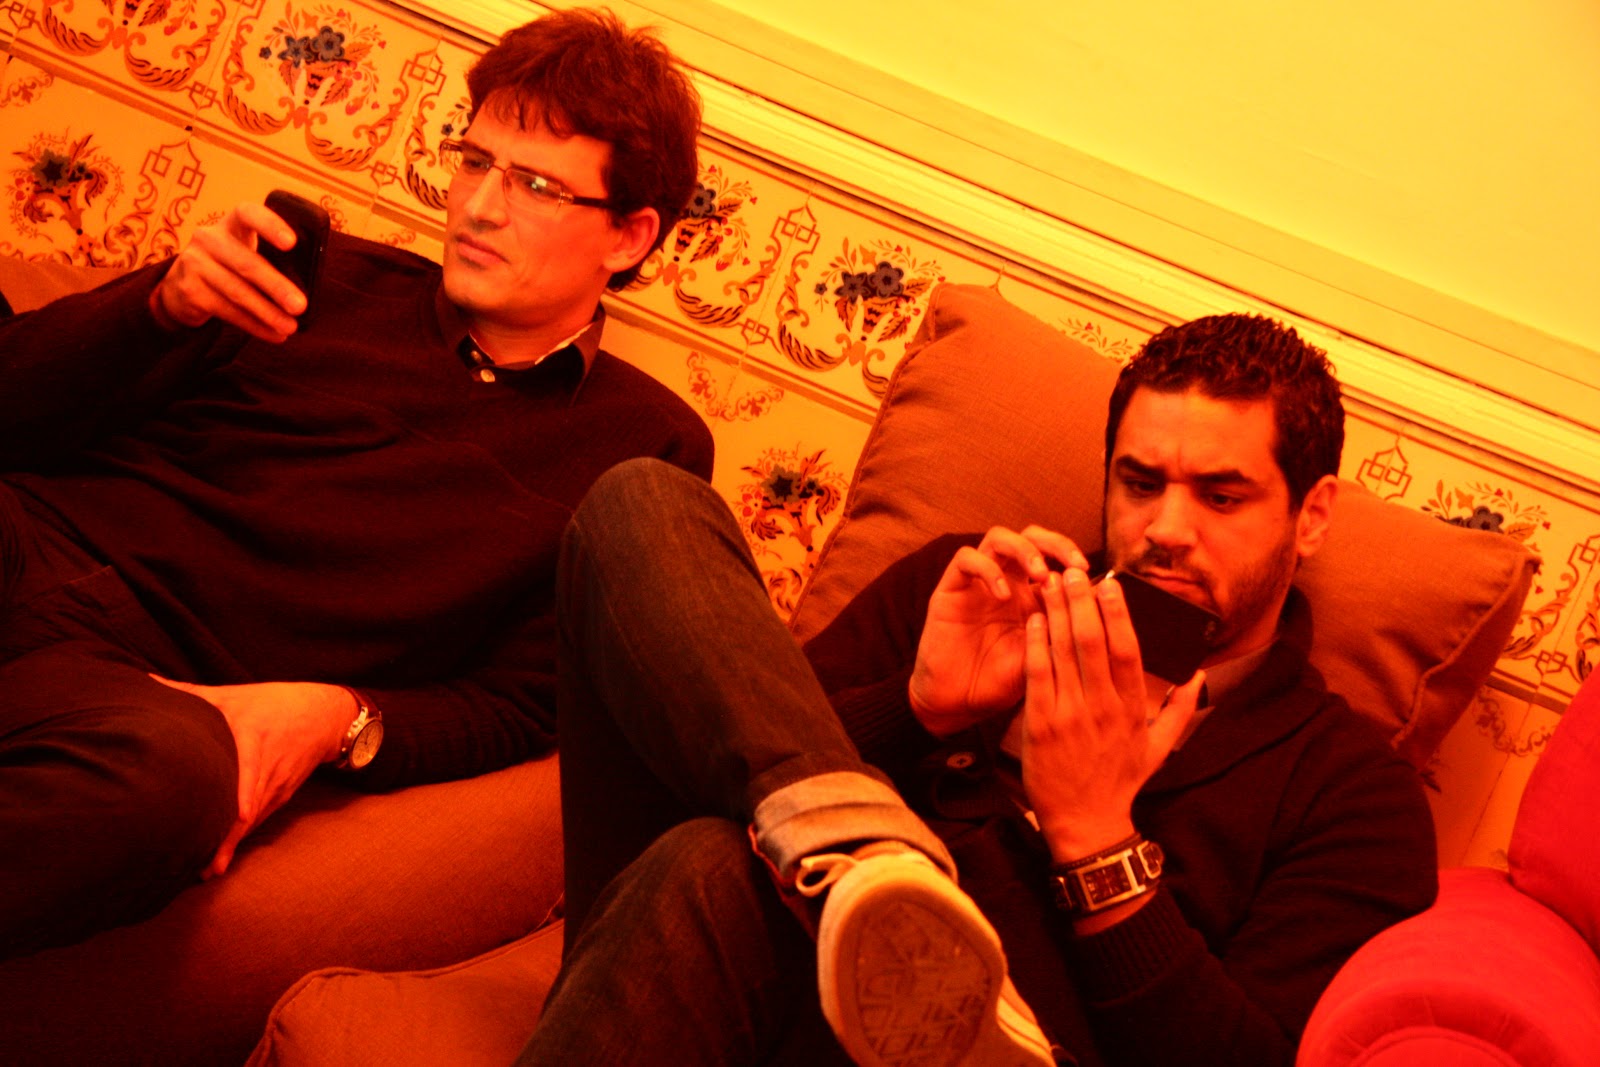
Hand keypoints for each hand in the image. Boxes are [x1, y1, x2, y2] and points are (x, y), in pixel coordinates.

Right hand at [148, 200, 306, 341]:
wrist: (181, 285)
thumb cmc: (229, 266)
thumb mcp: (244, 253)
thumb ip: (270, 260)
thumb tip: (309, 289)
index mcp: (231, 224)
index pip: (248, 214)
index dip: (269, 225)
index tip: (291, 243)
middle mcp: (209, 238)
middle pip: (246, 263)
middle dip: (276, 286)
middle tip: (300, 305)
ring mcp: (195, 263)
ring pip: (237, 291)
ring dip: (267, 313)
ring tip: (290, 327)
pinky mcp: (189, 290)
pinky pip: (228, 311)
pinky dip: (254, 325)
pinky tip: (274, 334)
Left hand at [151, 676, 353, 876]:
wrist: (323, 715)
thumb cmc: (271, 703)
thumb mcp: (232, 694)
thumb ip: (188, 693)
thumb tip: (144, 683)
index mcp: (254, 737)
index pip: (252, 768)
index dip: (247, 792)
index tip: (239, 815)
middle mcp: (267, 767)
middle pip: (250, 806)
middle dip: (230, 836)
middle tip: (206, 865)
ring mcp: (275, 786)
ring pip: (252, 820)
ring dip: (232, 845)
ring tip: (208, 871)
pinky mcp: (278, 797)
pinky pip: (256, 821)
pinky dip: (238, 841)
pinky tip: (219, 861)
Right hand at [908, 525, 1089, 735]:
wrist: (958, 702)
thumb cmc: (1002, 682)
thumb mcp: (1044, 658)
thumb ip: (1066, 631)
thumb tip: (1102, 605)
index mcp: (1031, 595)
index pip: (1055, 559)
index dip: (1074, 561)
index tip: (1094, 580)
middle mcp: (1005, 581)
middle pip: (1031, 536)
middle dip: (1056, 543)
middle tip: (1075, 565)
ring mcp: (977, 582)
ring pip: (999, 538)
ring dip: (1024, 549)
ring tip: (1040, 574)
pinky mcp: (950, 588)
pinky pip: (966, 559)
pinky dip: (988, 570)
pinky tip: (1002, 594)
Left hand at [1020, 569, 1203, 861]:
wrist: (1086, 823)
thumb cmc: (1120, 782)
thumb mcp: (1160, 749)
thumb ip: (1180, 711)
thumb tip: (1199, 678)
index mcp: (1133, 710)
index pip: (1128, 650)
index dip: (1118, 613)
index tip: (1110, 583)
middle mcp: (1104, 709)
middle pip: (1093, 642)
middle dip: (1081, 601)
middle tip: (1073, 571)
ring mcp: (1071, 717)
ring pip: (1063, 652)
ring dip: (1056, 613)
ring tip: (1050, 583)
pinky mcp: (1041, 726)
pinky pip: (1038, 676)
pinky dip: (1036, 644)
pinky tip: (1034, 620)